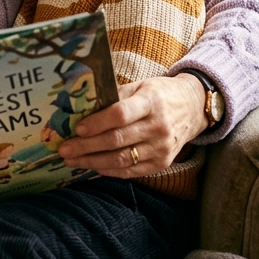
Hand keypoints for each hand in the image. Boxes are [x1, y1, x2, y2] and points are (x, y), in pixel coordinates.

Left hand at [56, 74, 208, 177]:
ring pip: (121, 159)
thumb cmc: (159, 94)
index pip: (121, 114)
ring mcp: (161, 148)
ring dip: (92, 162)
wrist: (193, 108)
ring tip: (72, 160)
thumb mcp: (140, 86)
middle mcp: (158, 127)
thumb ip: (115, 96)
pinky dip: (108, 170)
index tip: (78, 128)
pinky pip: (130, 171)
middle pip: (117, 140)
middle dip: (86, 146)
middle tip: (65, 149)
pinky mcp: (162, 163)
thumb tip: (82, 107)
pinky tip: (92, 166)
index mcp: (151, 102)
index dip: (97, 123)